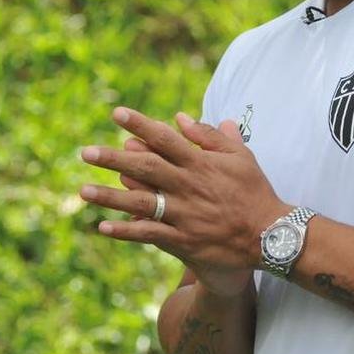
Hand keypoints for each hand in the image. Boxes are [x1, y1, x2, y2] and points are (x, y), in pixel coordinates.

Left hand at [80, 107, 288, 291]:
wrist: (270, 235)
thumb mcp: (240, 156)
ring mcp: (184, 214)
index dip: (140, 125)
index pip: (165, 139)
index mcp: (200, 163)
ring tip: (83, 190)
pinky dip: (126, 231)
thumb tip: (181, 117)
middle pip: (145, 168)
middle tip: (86, 152)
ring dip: (110, 197)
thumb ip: (210, 135)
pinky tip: (103, 227)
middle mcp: (188, 186)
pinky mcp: (183, 240)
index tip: (117, 114)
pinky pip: (149, 234)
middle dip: (114, 160)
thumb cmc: (254, 191)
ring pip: (141, 203)